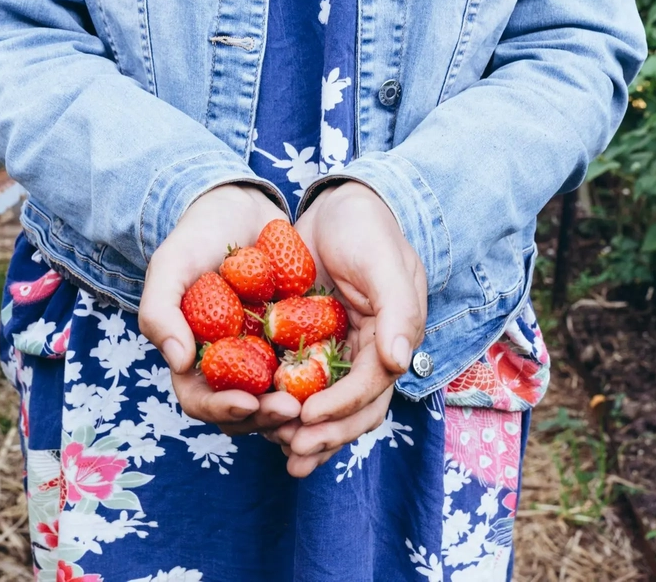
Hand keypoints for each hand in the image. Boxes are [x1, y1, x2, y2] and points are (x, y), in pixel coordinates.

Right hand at [138, 184, 301, 435]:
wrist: (239, 207)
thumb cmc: (195, 237)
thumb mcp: (170, 267)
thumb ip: (160, 313)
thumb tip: (179, 362)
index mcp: (193, 358)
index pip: (201, 400)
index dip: (222, 408)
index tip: (248, 402)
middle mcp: (228, 365)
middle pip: (244, 410)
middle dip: (265, 416)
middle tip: (291, 409)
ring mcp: (263, 354)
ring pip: (278, 398)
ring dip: (294, 407)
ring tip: (314, 401)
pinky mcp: (294, 338)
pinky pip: (308, 368)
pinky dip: (319, 378)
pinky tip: (337, 375)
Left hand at [265, 182, 427, 477]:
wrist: (336, 204)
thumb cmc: (366, 227)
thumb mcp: (385, 260)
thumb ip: (398, 310)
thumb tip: (399, 362)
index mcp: (389, 340)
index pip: (371, 386)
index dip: (342, 406)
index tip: (310, 417)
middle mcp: (364, 354)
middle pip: (350, 409)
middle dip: (324, 434)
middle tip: (292, 451)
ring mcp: (334, 351)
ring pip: (322, 404)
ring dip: (302, 431)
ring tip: (275, 448)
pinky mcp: (303, 343)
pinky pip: (294, 381)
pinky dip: (279, 402)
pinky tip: (256, 419)